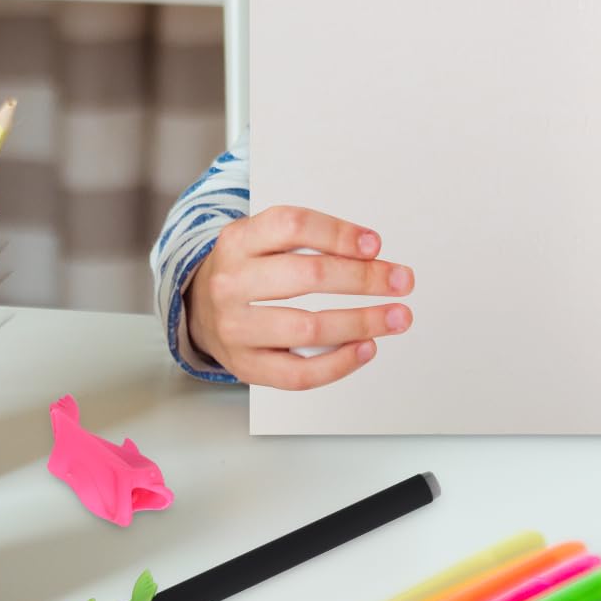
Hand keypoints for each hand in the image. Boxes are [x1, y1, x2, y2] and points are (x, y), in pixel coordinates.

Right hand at [185, 206, 413, 388]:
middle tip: (401, 280)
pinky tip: (365, 348)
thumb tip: (370, 253)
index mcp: (239, 239)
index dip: (339, 234)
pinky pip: (298, 373)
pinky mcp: (245, 365)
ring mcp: (235, 327)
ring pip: (308, 326)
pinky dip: (339, 363)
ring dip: (362, 322)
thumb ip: (308, 239)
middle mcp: (232, 282)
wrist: (199, 309)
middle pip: (309, 276)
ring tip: (395, 317)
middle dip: (365, 278)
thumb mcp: (263, 238)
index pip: (294, 226)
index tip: (374, 245)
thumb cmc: (247, 270)